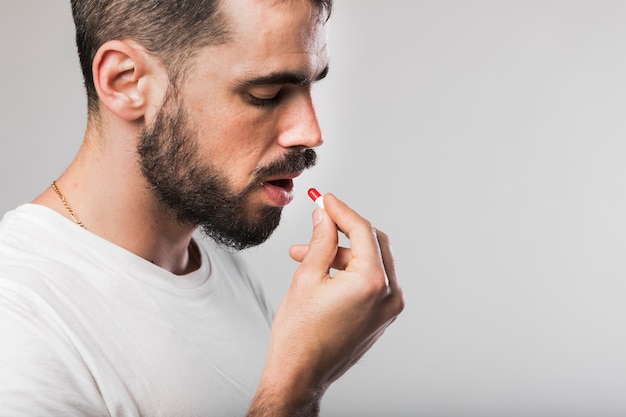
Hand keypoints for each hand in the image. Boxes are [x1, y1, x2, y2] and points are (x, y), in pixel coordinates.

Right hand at [248, 193, 404, 415]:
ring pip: (371, 261)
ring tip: (307, 257)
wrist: (301, 375)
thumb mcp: (306, 277)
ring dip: (342, 253)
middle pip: (373, 242)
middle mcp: (389, 294)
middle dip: (343, 230)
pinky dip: (350, 270)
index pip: (362, 229)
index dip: (341, 210)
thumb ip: (321, 240)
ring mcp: (389, 308)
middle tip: (318, 223)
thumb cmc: (299, 335)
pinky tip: (324, 272)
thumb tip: (324, 216)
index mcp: (371, 282)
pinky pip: (372, 281)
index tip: (325, 200)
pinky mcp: (383, 316)